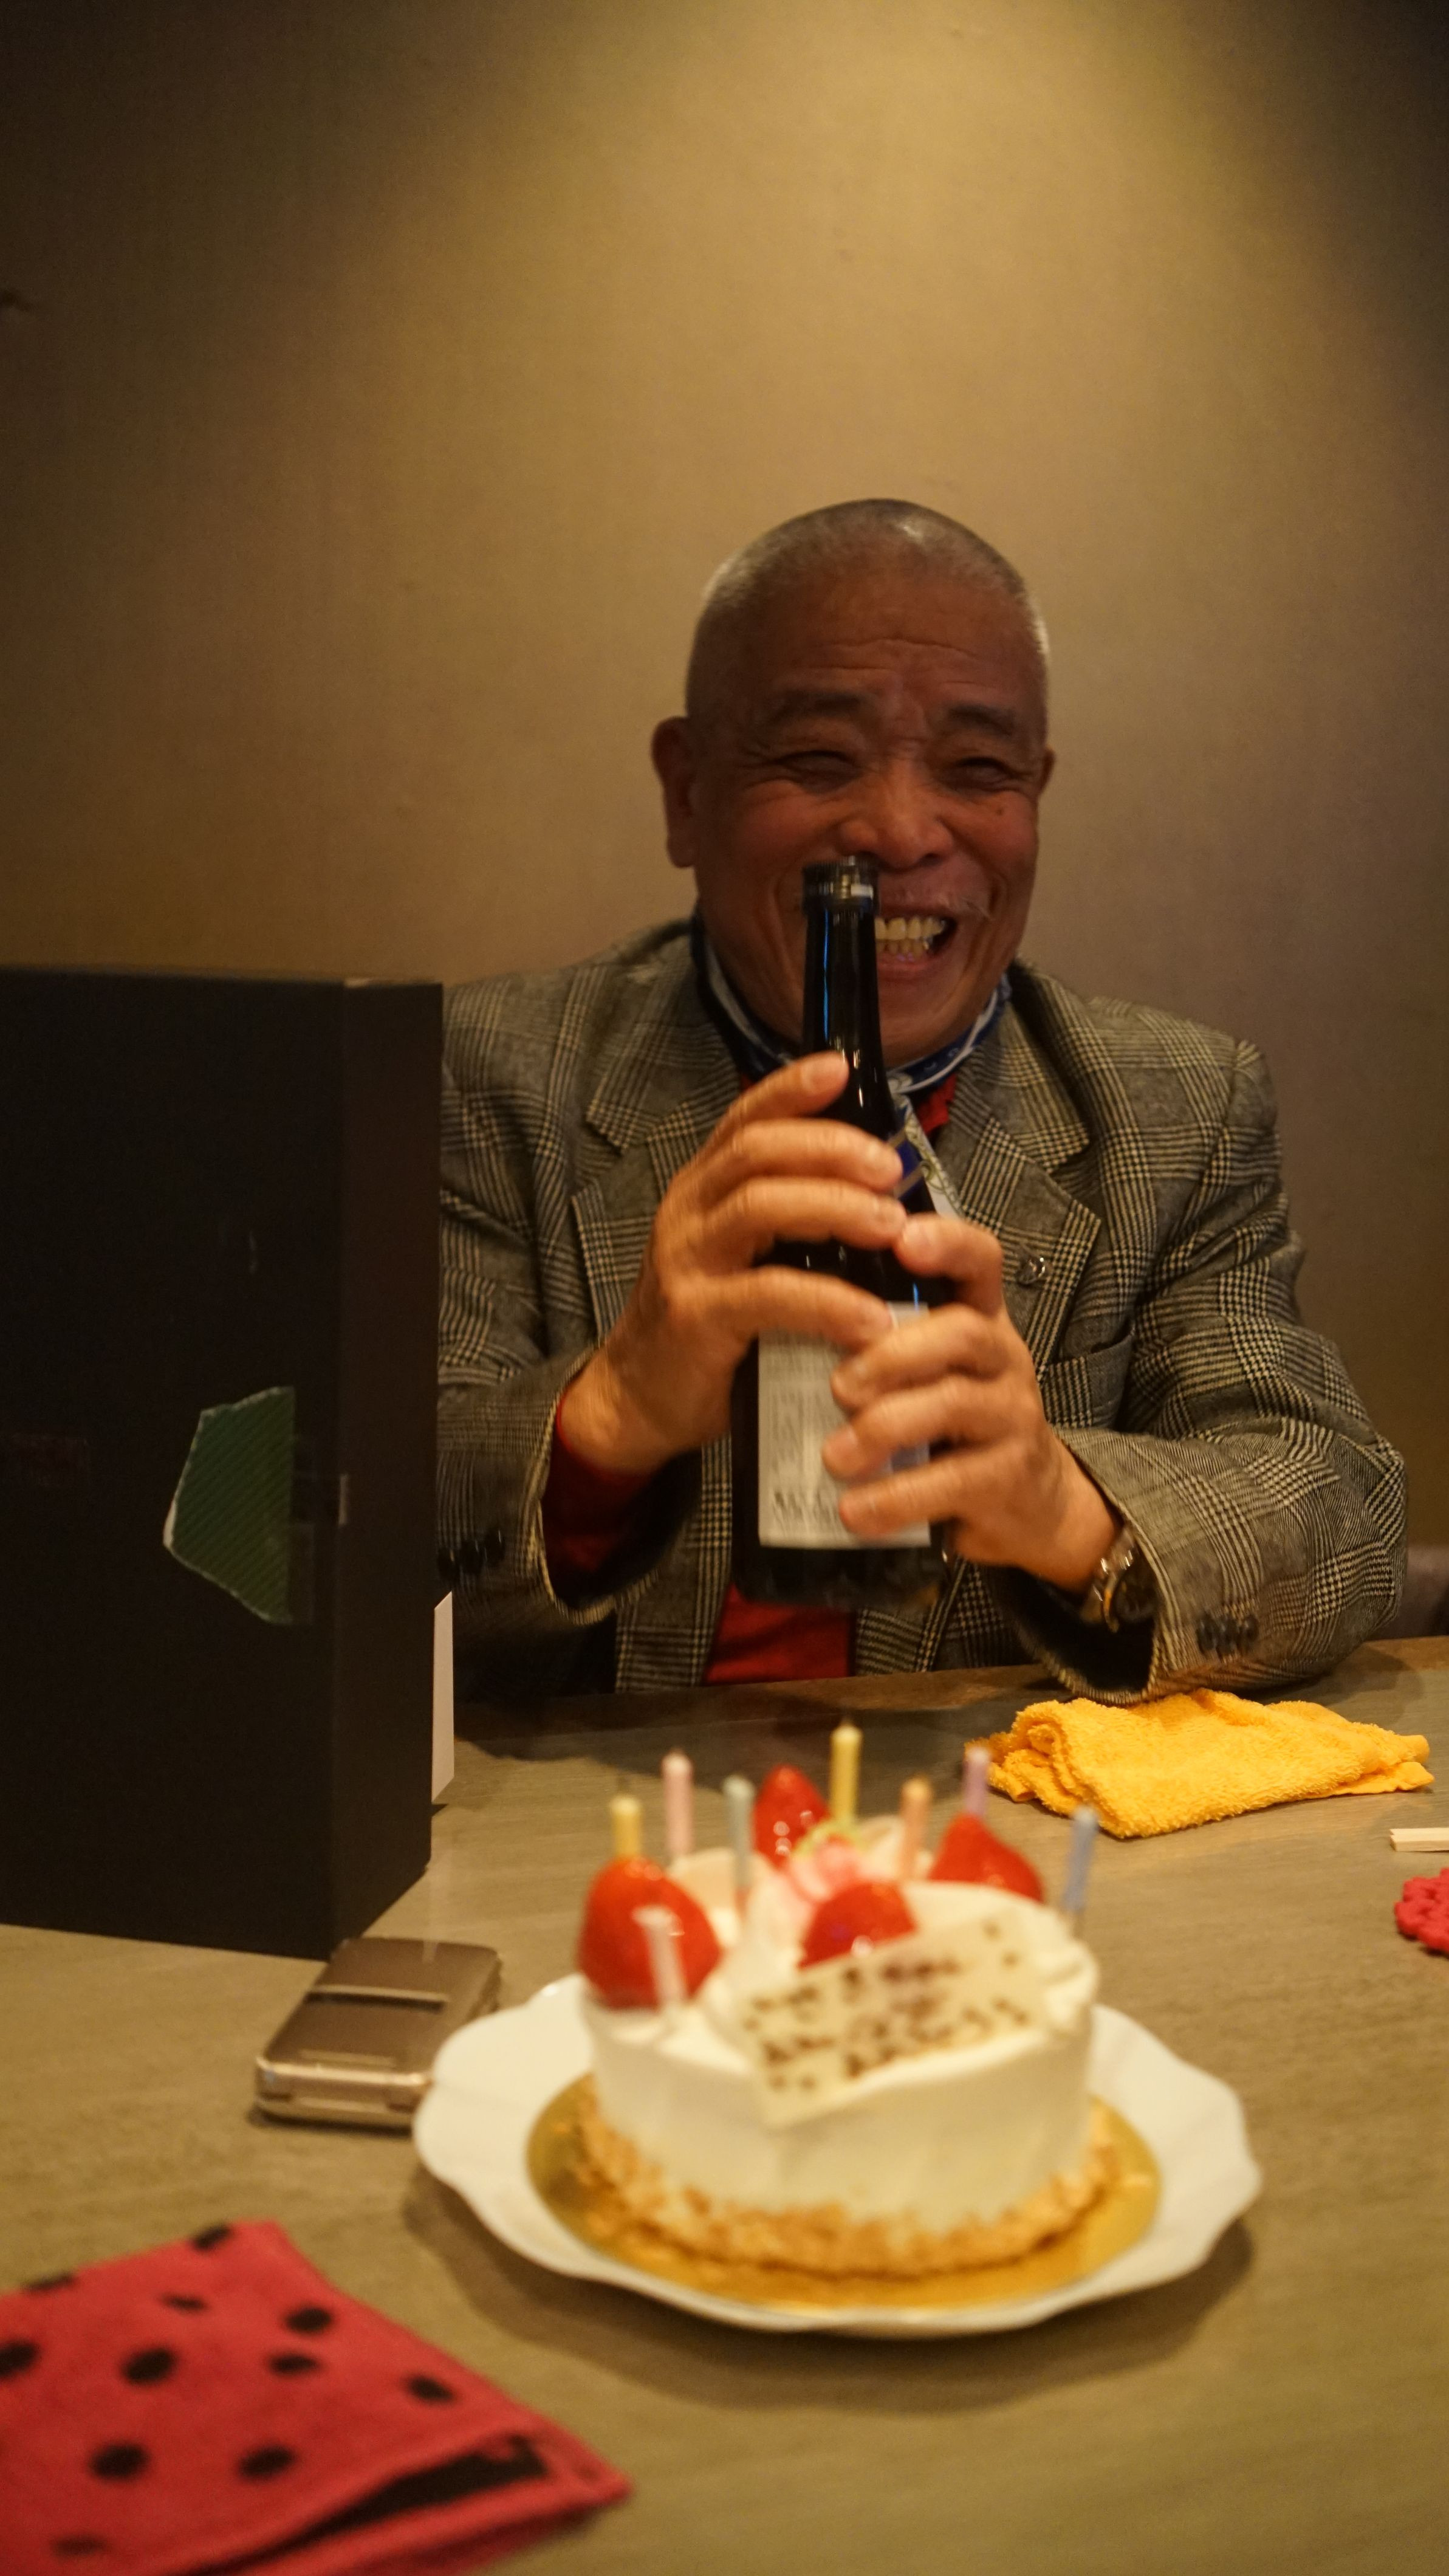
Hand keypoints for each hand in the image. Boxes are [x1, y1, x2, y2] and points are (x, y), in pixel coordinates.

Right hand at [559, 1054, 906, 1474]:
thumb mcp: (741, 1256)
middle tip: (890, 1168)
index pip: (744, 1120)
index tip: (839, 1069)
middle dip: (830, 1148)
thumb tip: (872, 1190)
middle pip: (756, 1152)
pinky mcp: (696, 1317)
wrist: (639, 1398)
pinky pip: (768, 1295)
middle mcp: (689, 1213)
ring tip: (892, 1226)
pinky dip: (829, 1302)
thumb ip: (785, 1220)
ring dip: (835, 1207)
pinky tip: (872, 1318)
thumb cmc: (709, 1325)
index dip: (789, 1089)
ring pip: (759, 1206)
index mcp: (703, 1190)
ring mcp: (687, 1262)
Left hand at [820, 1210, 1118, 1589]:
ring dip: (884, 1428)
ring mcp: (1012, 1416)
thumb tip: (782, 1315)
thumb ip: (878, 1340)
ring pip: (954, 1403)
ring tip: (834, 1457)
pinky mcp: (1010, 1477)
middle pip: (961, 1331)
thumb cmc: (952, 1426)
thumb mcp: (924, 1371)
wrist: (1026, 1506)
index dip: (947, 1243)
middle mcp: (1003, 1358)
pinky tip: (854, 1510)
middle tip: (838, 1385)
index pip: (978, 1260)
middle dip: (892, 1354)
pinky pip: (953, 1482)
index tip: (901, 1239)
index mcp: (978, 1318)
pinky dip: (896, 1498)